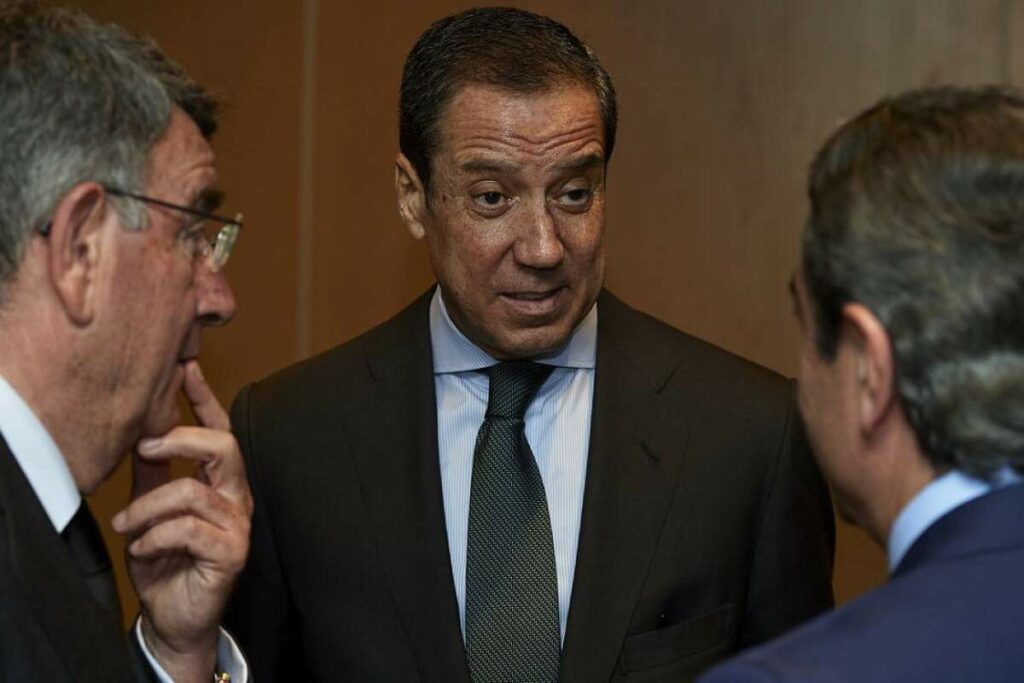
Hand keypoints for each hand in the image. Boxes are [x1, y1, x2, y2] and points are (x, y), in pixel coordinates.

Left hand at [112, 360, 251, 681]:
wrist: (174, 615)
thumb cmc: (166, 560)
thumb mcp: (152, 510)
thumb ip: (153, 474)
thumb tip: (141, 431)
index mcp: (221, 482)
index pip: (219, 431)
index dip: (204, 399)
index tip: (185, 368)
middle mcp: (236, 497)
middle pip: (223, 447)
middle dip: (181, 440)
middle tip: (144, 447)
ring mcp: (237, 524)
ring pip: (192, 492)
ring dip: (147, 508)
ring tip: (126, 525)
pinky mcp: (231, 552)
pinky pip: (188, 530)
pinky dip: (154, 537)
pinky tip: (141, 548)